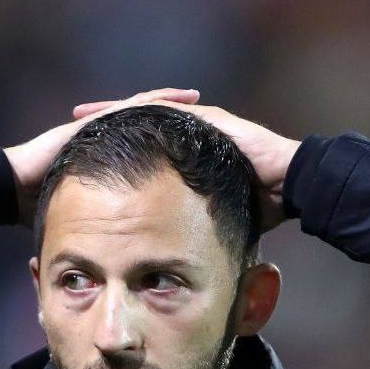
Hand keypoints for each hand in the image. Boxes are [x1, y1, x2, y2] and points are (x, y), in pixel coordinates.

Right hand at [3, 87, 200, 227]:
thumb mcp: (81, 220)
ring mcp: (93, 130)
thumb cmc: (34, 209)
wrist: (5, 192)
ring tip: (195, 99)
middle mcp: (102, 141)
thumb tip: (119, 256)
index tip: (198, 145)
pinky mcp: (85, 126)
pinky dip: (145, 104)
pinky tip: (168, 100)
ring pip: (138, 110)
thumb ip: (99, 230)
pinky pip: (121, 111)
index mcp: (105, 162)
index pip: (146, 147)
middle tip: (208, 115)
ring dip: (167, 103)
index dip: (172, 144)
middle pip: (147, 124)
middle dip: (177, 119)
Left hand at [73, 98, 299, 233]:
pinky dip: (141, 110)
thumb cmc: (267, 205)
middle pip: (138, 124)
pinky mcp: (210, 119)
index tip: (81, 157)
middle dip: (103, 126)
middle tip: (71, 125)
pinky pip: (167, 111)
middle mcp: (191, 134)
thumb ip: (196, 226)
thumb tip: (177, 258)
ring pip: (147, 111)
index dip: (111, 150)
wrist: (298, 186)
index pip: (142, 148)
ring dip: (114, 113)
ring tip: (83, 116)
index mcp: (188, 156)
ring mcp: (201, 123)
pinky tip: (116, 113)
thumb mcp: (216, 217)